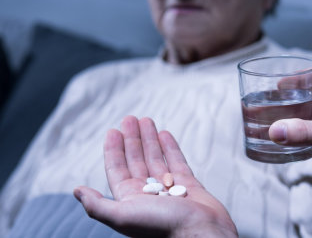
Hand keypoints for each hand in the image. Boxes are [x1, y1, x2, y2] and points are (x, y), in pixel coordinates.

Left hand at [74, 116, 237, 237]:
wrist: (201, 233)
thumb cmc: (163, 227)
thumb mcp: (123, 216)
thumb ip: (98, 205)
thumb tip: (77, 191)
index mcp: (130, 199)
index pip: (118, 169)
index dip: (114, 149)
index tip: (114, 130)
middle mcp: (148, 194)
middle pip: (136, 160)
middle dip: (132, 139)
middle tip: (130, 119)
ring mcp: (169, 189)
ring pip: (156, 159)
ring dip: (150, 139)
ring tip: (147, 121)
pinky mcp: (188, 186)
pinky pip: (177, 162)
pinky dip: (170, 148)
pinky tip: (165, 134)